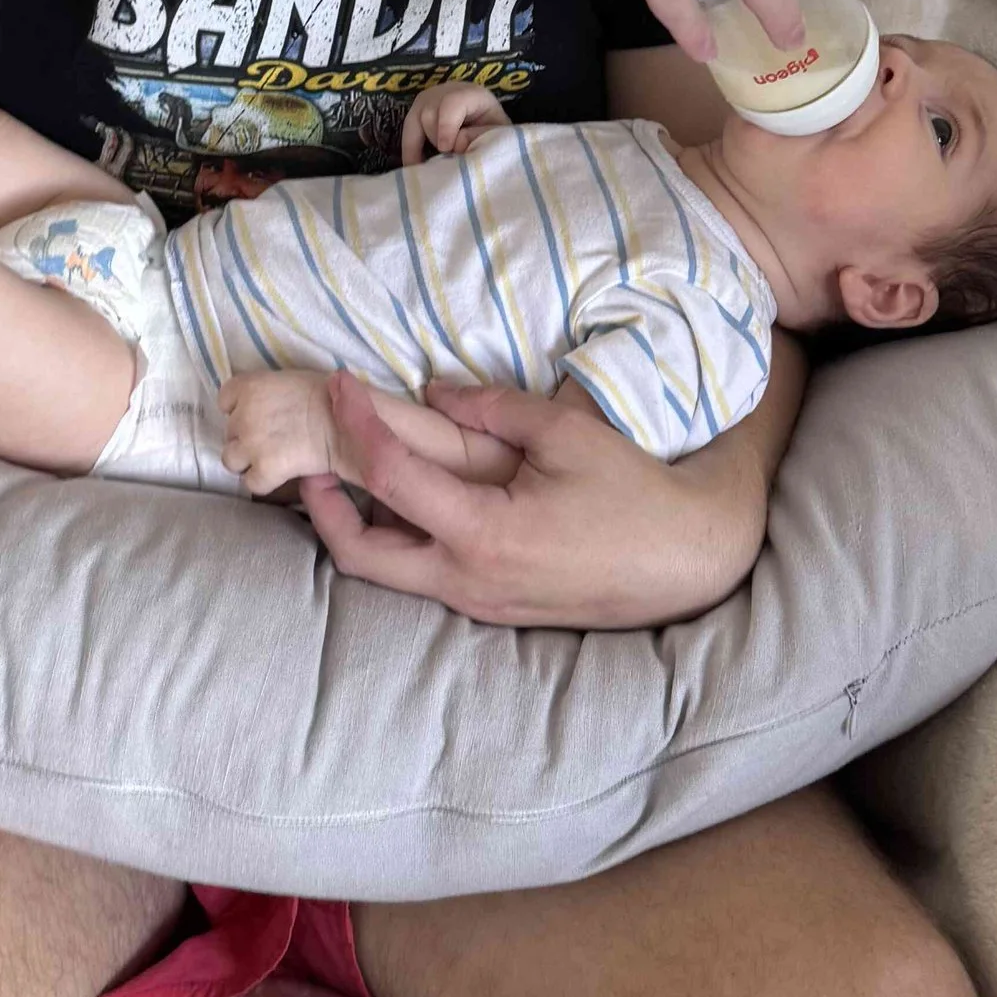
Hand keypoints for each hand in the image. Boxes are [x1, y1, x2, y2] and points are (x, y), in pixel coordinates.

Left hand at [218, 369, 341, 501]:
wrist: (345, 423)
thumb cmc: (328, 396)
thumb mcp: (290, 381)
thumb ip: (268, 393)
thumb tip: (265, 407)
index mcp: (249, 387)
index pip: (225, 401)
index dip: (239, 410)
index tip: (257, 415)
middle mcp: (243, 415)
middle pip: (230, 432)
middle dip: (246, 436)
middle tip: (271, 439)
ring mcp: (251, 444)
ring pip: (230, 460)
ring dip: (247, 461)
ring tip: (270, 459)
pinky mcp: (264, 469)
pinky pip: (251, 483)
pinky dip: (264, 481)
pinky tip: (281, 473)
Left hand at [296, 374, 772, 629]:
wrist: (687, 560)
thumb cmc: (632, 491)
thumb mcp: (565, 432)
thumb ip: (490, 409)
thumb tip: (431, 394)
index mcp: (482, 534)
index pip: (389, 476)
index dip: (355, 425)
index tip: (339, 386)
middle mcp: (468, 580)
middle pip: (359, 554)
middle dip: (321, 507)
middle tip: (309, 460)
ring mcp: (479, 604)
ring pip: (388, 574)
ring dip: (357, 527)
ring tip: (344, 480)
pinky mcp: (493, 611)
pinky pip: (425, 579)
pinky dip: (399, 542)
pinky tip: (404, 505)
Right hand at [401, 81, 511, 164]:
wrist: (489, 131)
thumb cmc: (495, 135)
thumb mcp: (499, 137)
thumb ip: (481, 138)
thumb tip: (456, 144)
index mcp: (473, 94)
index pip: (452, 103)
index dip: (446, 127)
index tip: (446, 149)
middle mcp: (447, 91)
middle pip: (429, 112)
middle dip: (435, 139)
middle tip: (447, 159)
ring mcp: (429, 99)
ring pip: (413, 120)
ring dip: (420, 145)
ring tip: (431, 165)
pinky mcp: (418, 111)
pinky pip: (407, 129)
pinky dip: (409, 149)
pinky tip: (415, 166)